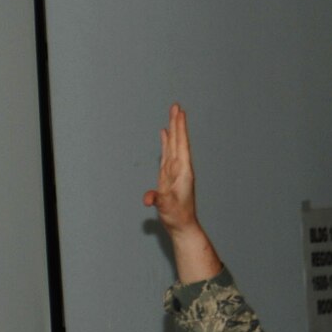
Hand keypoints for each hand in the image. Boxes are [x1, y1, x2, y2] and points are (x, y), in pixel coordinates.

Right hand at [142, 102, 197, 233]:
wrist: (181, 225)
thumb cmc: (177, 216)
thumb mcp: (166, 208)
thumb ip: (158, 200)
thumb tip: (148, 199)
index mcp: (183, 171)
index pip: (181, 145)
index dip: (179, 129)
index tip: (179, 113)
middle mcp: (180, 168)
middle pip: (178, 141)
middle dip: (177, 124)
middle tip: (176, 106)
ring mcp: (175, 171)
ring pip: (173, 146)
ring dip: (173, 130)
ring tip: (173, 115)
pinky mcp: (169, 175)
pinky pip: (167, 154)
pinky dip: (166, 143)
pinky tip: (165, 135)